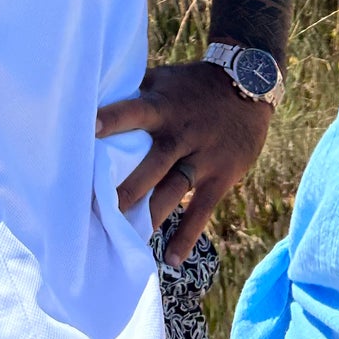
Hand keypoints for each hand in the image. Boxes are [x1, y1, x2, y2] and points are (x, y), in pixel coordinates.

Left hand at [96, 60, 272, 268]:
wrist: (248, 86)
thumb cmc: (194, 84)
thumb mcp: (165, 79)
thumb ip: (136, 91)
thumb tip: (94, 95)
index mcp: (163, 108)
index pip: (134, 112)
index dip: (113, 119)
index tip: (89, 129)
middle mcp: (181, 135)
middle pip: (150, 166)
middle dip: (125, 190)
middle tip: (97, 211)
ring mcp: (202, 159)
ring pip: (171, 193)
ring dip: (149, 217)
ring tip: (123, 240)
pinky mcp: (220, 178)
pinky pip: (200, 212)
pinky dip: (186, 237)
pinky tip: (169, 259)